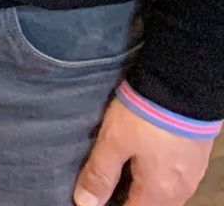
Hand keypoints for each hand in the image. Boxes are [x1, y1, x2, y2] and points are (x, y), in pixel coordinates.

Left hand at [74, 94, 214, 205]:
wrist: (183, 87)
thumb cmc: (144, 118)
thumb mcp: (113, 142)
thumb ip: (99, 174)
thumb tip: (85, 204)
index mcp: (158, 193)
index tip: (95, 198)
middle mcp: (180, 192)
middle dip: (128, 200)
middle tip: (105, 185)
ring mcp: (191, 176)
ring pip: (164, 196)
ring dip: (143, 191)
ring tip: (121, 173)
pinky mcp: (196, 159)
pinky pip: (174, 181)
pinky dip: (156, 179)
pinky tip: (143, 163)